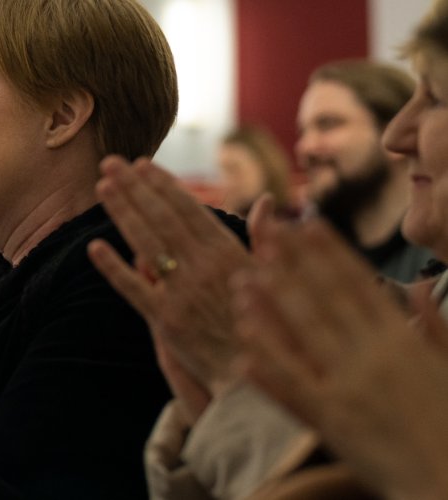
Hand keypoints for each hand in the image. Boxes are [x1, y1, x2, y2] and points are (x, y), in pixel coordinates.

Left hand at [86, 156, 263, 415]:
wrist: (259, 377)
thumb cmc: (270, 325)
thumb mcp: (274, 278)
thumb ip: (264, 240)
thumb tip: (266, 203)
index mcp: (229, 253)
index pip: (189, 209)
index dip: (163, 185)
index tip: (141, 163)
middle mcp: (203, 267)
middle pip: (161, 219)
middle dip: (134, 188)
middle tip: (109, 161)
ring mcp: (182, 293)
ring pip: (145, 244)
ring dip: (121, 213)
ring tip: (101, 187)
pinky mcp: (165, 321)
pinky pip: (133, 289)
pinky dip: (113, 267)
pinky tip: (94, 247)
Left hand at [235, 220, 447, 498]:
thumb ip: (433, 325)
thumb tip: (420, 284)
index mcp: (402, 340)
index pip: (359, 285)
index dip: (330, 252)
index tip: (307, 223)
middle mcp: (374, 358)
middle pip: (326, 301)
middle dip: (294, 264)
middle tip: (266, 233)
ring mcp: (350, 388)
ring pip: (304, 337)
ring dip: (271, 306)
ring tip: (243, 278)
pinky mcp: (332, 422)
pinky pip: (293, 388)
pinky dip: (269, 364)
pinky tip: (244, 341)